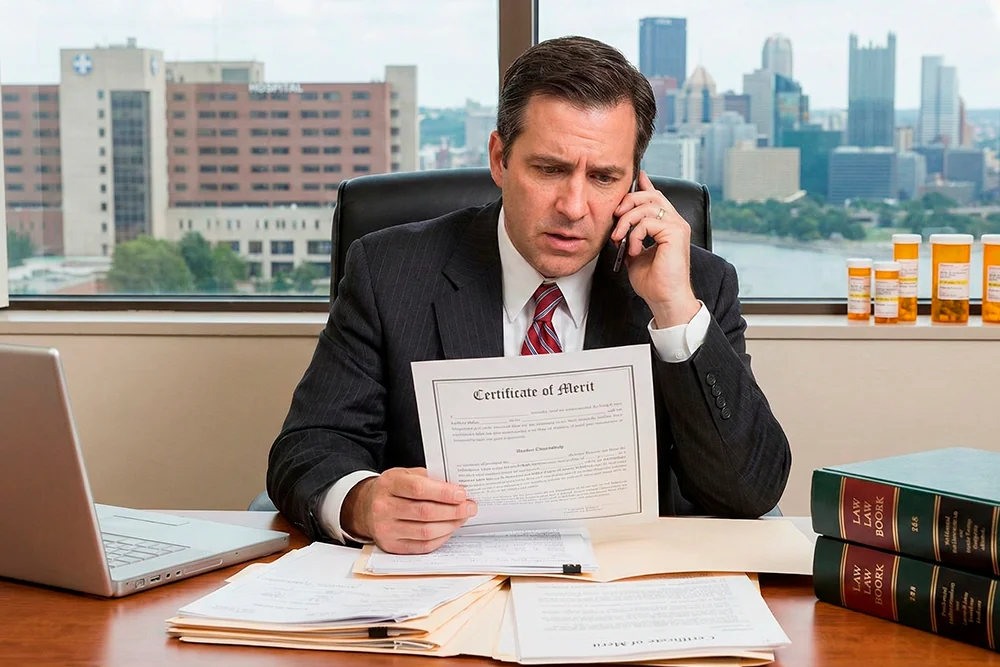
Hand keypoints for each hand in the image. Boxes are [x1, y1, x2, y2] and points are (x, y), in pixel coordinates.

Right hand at [341, 467, 477, 553]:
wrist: (364, 507)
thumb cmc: (391, 489)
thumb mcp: (405, 474)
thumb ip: (428, 479)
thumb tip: (457, 490)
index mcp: (388, 485)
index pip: (418, 489)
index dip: (443, 493)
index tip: (462, 494)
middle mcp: (383, 508)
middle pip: (425, 512)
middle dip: (453, 511)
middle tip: (470, 507)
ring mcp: (386, 529)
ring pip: (425, 532)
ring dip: (450, 525)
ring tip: (462, 518)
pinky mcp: (391, 546)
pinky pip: (422, 546)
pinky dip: (440, 538)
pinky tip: (449, 529)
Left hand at [610, 170, 700, 327]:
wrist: (664, 298)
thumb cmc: (652, 281)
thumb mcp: (635, 253)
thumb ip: (631, 236)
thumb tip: (620, 225)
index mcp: (667, 225)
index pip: (656, 196)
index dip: (645, 185)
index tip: (636, 176)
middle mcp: (676, 222)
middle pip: (651, 195)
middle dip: (628, 202)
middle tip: (615, 218)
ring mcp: (678, 226)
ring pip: (647, 206)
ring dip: (626, 221)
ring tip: (620, 240)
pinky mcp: (676, 233)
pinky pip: (648, 222)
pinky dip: (635, 235)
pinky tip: (633, 250)